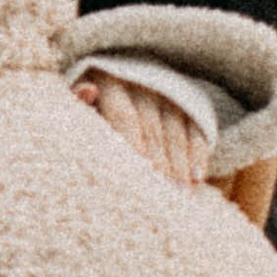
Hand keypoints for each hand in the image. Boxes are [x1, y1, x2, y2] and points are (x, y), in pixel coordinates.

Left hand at [73, 73, 207, 190]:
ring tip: (180, 196)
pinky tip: (197, 177)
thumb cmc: (91, 103)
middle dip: (159, 163)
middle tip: (162, 193)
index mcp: (111, 80)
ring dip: (179, 165)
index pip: (124, 115)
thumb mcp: (80, 100)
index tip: (140, 172)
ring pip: (175, 132)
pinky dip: (197, 153)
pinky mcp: (189, 101)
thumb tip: (88, 90)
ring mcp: (168, 92)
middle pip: (152, 128)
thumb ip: (79, 102)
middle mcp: (143, 83)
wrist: (120, 80)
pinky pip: (196, 129)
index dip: (132, 143)